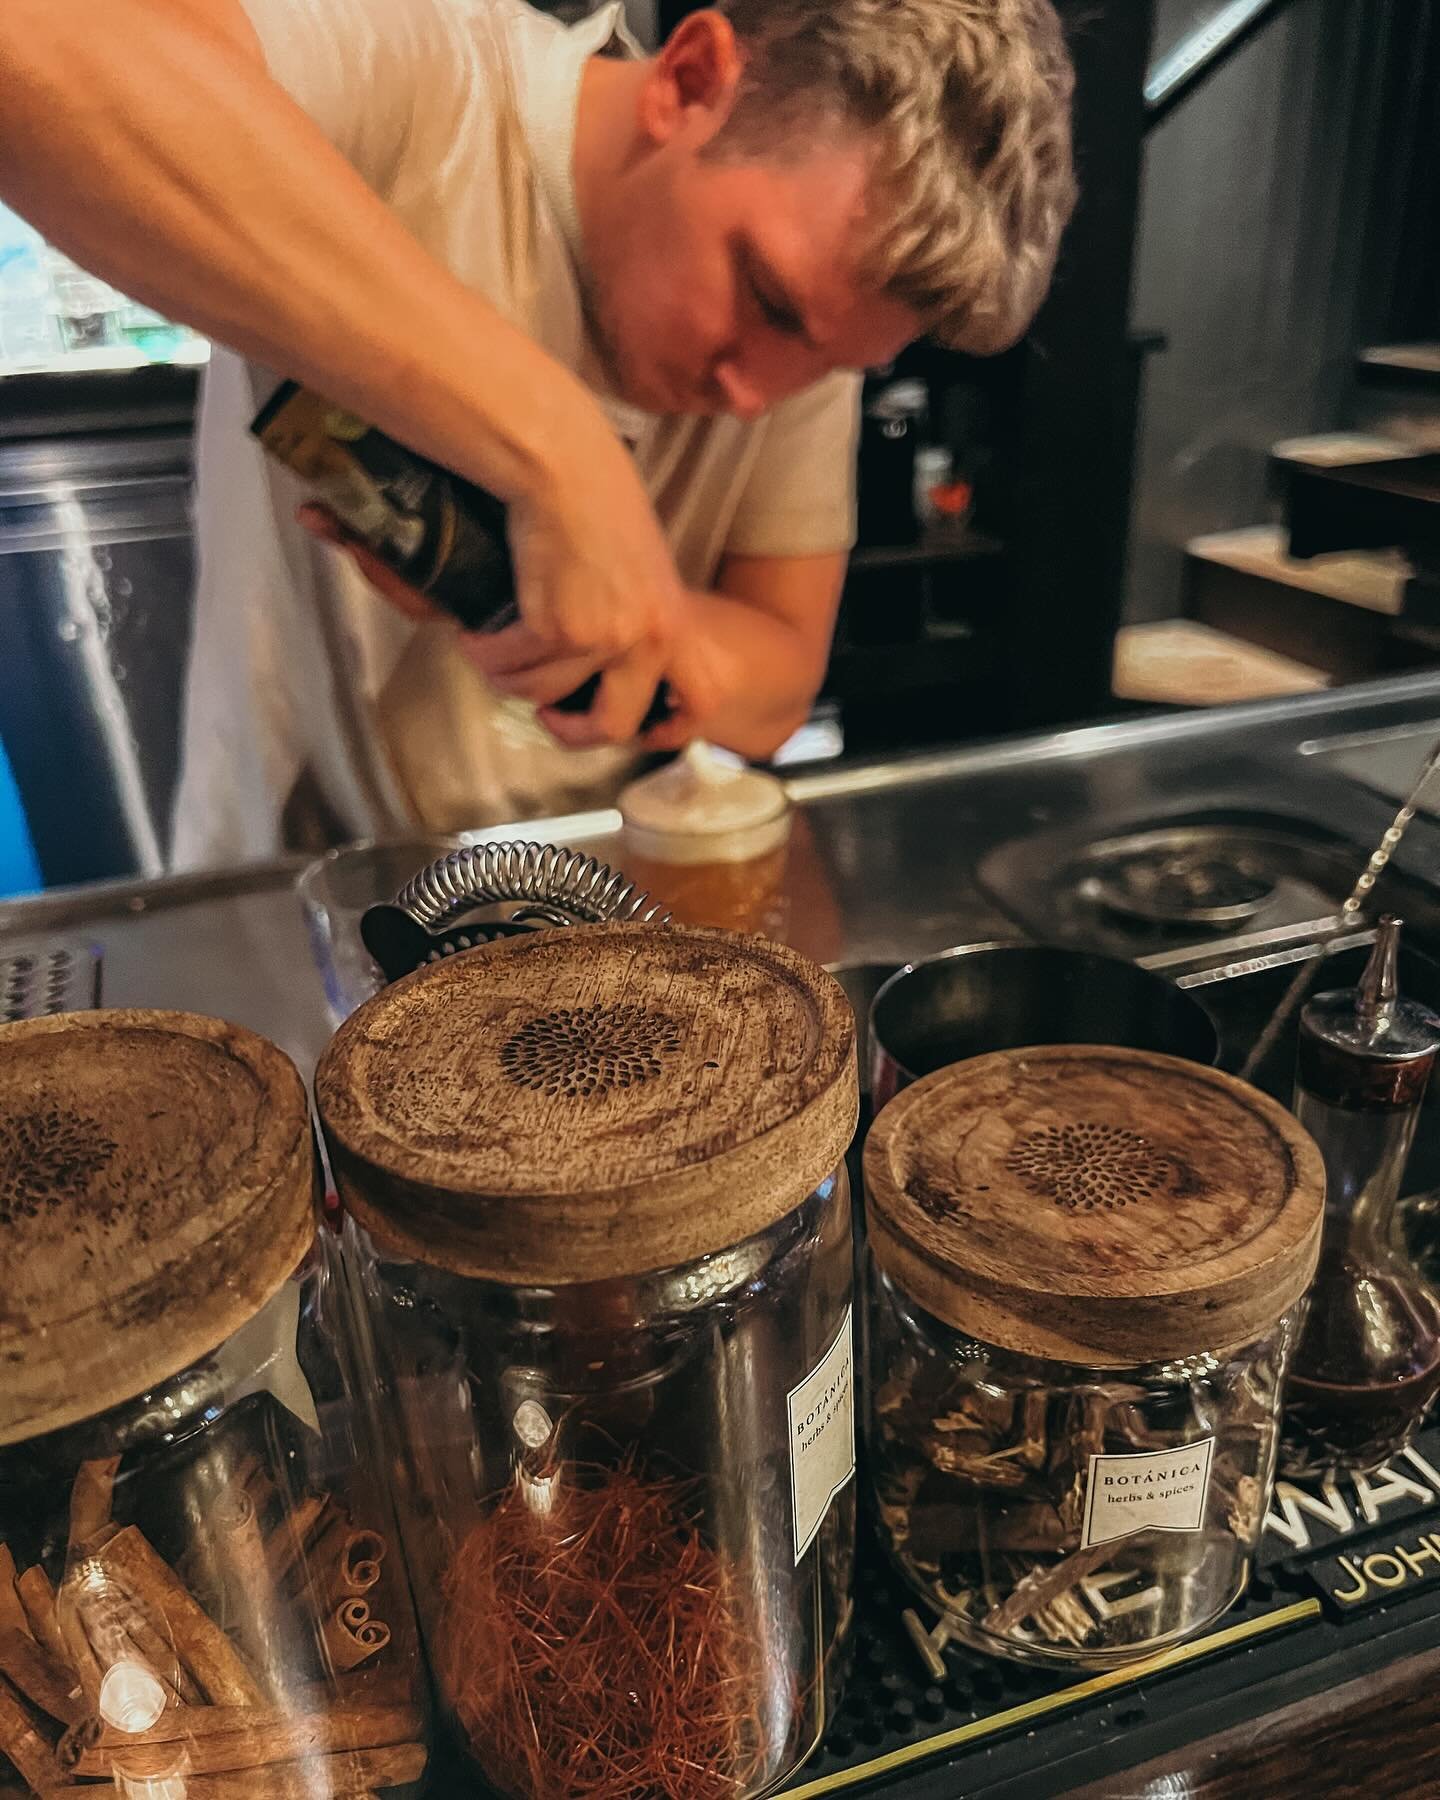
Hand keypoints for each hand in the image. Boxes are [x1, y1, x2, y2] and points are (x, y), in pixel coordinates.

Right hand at [469, 416, 697, 745]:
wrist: (560, 465)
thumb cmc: (595, 499)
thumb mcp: (640, 566)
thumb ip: (636, 615)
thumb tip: (608, 660)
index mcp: (676, 622)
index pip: (699, 702)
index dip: (666, 728)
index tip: (630, 724)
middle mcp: (649, 639)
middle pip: (615, 726)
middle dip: (571, 730)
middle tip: (545, 713)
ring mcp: (603, 639)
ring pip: (543, 692)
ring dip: (508, 678)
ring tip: (493, 650)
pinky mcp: (554, 628)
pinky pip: (508, 665)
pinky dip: (484, 653)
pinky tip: (474, 633)